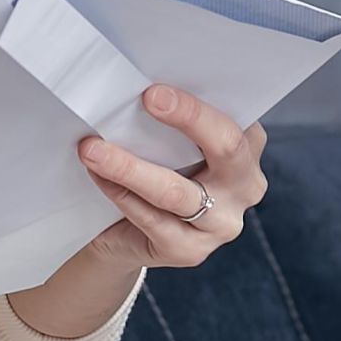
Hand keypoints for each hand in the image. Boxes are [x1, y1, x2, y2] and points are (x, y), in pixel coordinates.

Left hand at [76, 84, 268, 270]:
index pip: (235, 119)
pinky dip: (120, 193)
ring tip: (92, 149)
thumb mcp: (172, 140)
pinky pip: (152, 219)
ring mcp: (222, 223)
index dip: (197, 104)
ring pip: (176, 191)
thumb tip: (136, 90)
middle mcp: (246, 185)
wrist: (130, 231)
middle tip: (144, 100)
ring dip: (129, 166)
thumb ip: (172, 119)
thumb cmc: (156, 168)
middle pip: (226, 147)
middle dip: (188, 118)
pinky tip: (97, 175)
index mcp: (248, 147)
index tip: (155, 91)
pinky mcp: (191, 250)